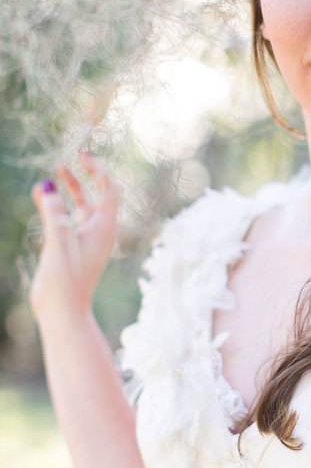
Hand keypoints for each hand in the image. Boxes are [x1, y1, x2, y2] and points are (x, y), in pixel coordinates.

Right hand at [30, 153, 119, 322]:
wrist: (63, 311)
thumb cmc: (65, 280)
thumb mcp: (58, 242)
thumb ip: (53, 213)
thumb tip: (48, 187)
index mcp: (105, 228)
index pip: (109, 190)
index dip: (100, 170)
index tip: (84, 157)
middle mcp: (100, 231)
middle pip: (99, 194)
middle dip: (88, 174)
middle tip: (77, 156)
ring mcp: (86, 238)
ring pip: (83, 205)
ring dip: (72, 187)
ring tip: (58, 168)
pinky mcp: (72, 246)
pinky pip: (68, 218)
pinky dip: (59, 204)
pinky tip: (44, 194)